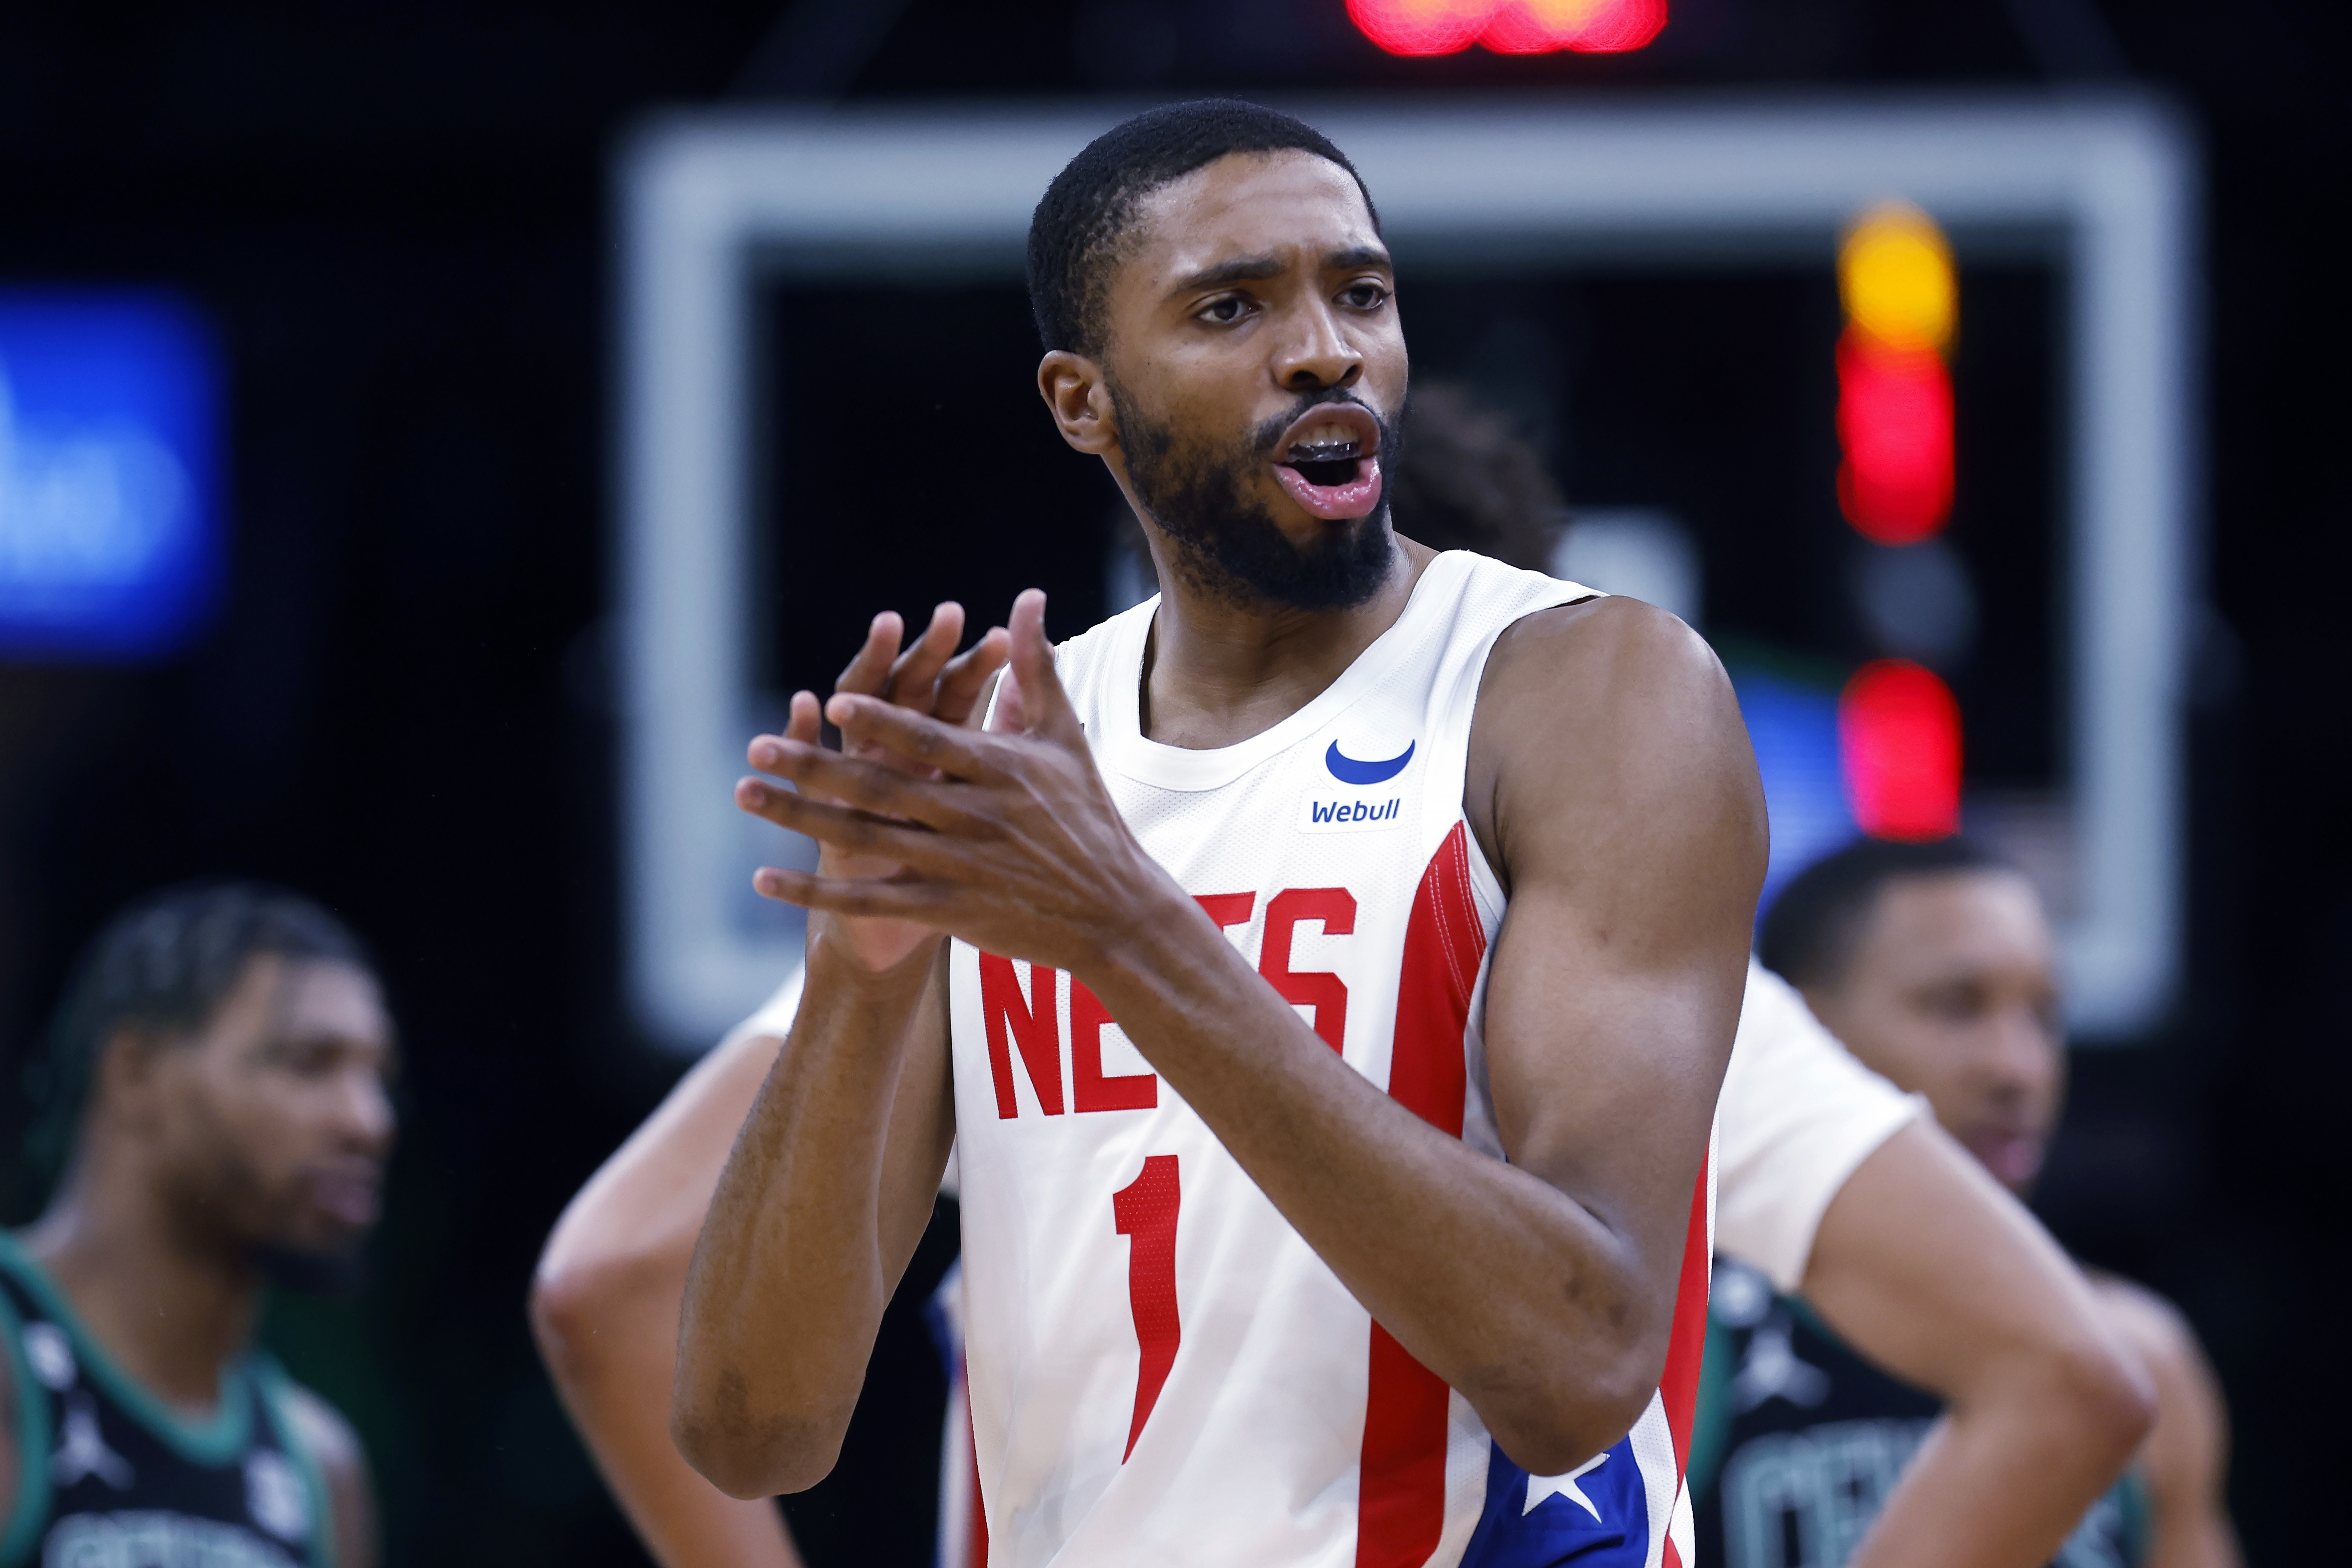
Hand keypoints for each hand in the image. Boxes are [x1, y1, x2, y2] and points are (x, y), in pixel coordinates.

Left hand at [735, 590, 1182, 976]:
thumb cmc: (1087, 816)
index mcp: (1002, 769)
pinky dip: (815, 892)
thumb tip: (1027, 597)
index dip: (881, 721)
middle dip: (815, 767)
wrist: (1115, 913)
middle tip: (757, 747)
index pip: (931, 739)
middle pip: (883, 789)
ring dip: (800, 819)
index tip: (832, 701)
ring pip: (866, 840)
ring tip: (744, 794)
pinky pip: (870, 901)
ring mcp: (959, 867)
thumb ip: (1037, 667)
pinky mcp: (948, 910)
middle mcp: (975, 817)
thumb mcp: (1065, 738)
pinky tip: (764, 878)